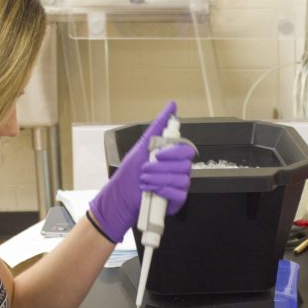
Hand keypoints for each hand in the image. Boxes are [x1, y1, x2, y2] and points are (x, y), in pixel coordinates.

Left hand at [88, 101, 194, 242]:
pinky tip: (150, 190)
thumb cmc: (129, 174)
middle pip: (185, 165)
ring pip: (181, 179)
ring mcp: (179, 186)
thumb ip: (158, 126)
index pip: (187, 150)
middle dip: (161, 167)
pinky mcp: (176, 201)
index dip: (173, 152)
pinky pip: (179, 194)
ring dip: (158, 179)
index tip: (157, 154)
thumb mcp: (141, 146)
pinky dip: (162, 191)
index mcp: (173, 157)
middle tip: (145, 169)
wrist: (120, 197)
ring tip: (144, 180)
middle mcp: (178, 171)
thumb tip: (171, 106)